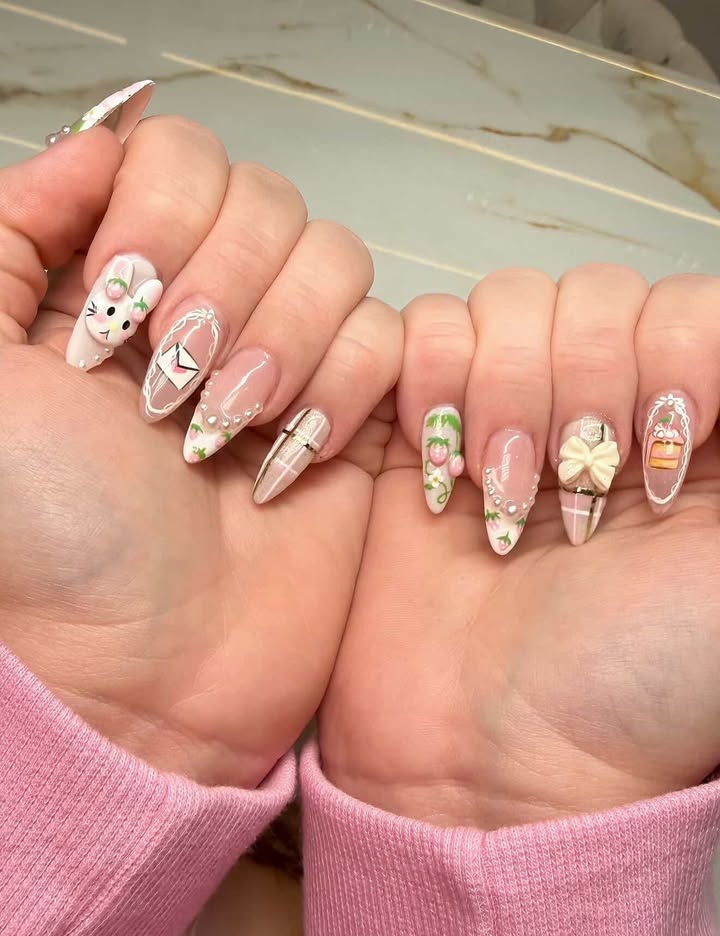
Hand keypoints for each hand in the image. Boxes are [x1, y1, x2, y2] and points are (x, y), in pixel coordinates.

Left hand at [0, 121, 400, 787]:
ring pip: (338, 258)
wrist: (141, 673)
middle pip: (268, 197)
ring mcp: (288, 358)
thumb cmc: (45, 537)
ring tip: (226, 431)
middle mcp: (207, 308)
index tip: (122, 301)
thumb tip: (101, 137)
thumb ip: (11, 228)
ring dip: (283, 340)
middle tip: (171, 384)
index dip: (163, 212)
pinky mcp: (355, 414)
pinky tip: (288, 462)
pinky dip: (341, 390)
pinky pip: (390, 338)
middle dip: (224, 285)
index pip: (178, 156)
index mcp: (115, 281)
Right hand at [320, 267, 719, 827]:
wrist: (491, 759)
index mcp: (695, 431)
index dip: (672, 350)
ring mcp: (507, 415)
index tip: (664, 448)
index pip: (688, 303)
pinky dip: (427, 383)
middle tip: (577, 491)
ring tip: (499, 491)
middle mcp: (602, 410)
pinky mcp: (422, 429)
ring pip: (506, 301)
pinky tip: (440, 476)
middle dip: (581, 383)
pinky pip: (417, 330)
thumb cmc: (638, 683)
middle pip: (592, 293)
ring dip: (504, 390)